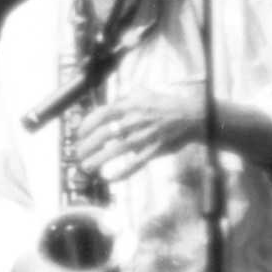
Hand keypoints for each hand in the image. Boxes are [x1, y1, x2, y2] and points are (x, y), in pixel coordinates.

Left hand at [75, 87, 202, 181]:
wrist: (191, 115)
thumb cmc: (164, 105)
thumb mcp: (143, 93)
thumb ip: (123, 98)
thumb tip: (106, 104)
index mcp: (130, 105)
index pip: (101, 114)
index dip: (87, 125)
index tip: (79, 134)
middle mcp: (135, 120)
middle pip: (104, 134)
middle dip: (87, 145)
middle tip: (79, 153)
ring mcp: (145, 136)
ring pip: (116, 150)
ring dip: (98, 159)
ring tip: (86, 166)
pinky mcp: (154, 150)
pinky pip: (135, 164)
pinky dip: (122, 173)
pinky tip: (110, 178)